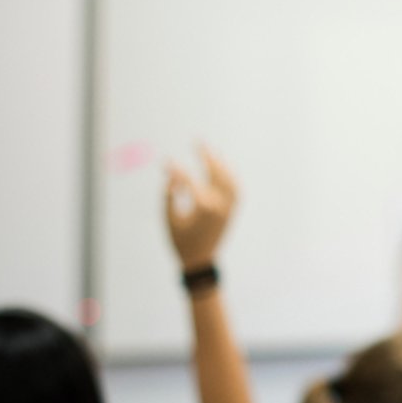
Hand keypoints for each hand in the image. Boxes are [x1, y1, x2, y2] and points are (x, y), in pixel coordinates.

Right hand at [164, 146, 238, 271]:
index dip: (176, 170)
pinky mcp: (232, 212)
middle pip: (215, 174)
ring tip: (211, 152)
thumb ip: (169, 195)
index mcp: (203, 207)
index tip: (165, 162)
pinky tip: (224, 167)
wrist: (199, 260)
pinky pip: (236, 190)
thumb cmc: (180, 240)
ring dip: (221, 164)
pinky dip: (231, 177)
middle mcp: (219, 206)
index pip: (189, 180)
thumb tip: (172, 175)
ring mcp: (228, 209)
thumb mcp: (169, 218)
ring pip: (229, 180)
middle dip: (206, 156)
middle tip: (199, 142)